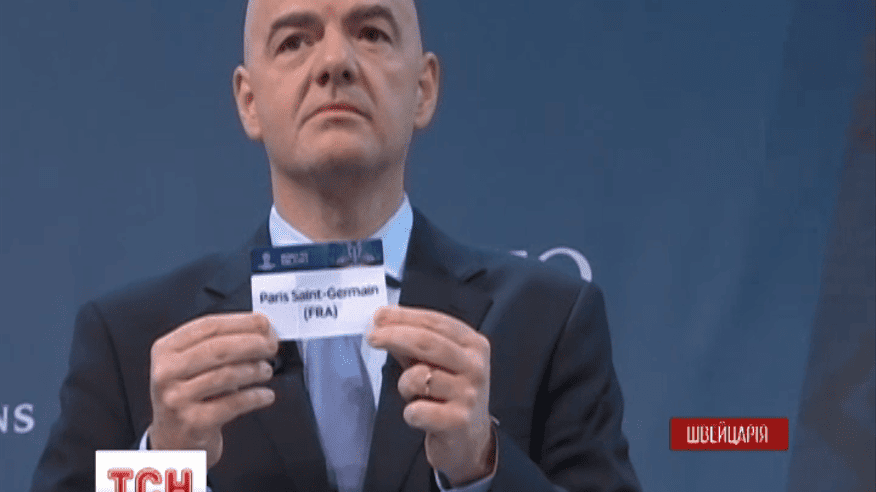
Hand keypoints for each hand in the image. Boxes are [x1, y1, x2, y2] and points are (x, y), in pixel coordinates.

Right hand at [147, 312, 277, 466]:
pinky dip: (255, 396)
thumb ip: (219, 343)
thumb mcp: (191, 365)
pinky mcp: (193, 422)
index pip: (207, 326)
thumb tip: (261, 328)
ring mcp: (177, 398)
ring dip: (255, 370)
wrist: (173, 441)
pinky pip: (233, 404)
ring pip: (227, 375)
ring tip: (266, 370)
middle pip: (218, 348)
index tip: (264, 324)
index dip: (241, 322)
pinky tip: (266, 395)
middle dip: (252, 344)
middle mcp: (166, 372)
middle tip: (271, 345)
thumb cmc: (189, 396)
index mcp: (166, 349)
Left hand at [368, 306, 495, 485]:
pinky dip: (410, 412)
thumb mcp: (439, 363)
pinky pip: (417, 410)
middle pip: (427, 342)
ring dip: (405, 385)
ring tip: (414, 394)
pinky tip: (420, 414)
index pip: (436, 322)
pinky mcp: (458, 421)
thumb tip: (383, 322)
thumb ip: (415, 342)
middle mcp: (475, 366)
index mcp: (473, 345)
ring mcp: (468, 394)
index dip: (404, 316)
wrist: (470, 439)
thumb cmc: (450, 395)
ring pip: (418, 377)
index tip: (379, 316)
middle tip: (373, 337)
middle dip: (394, 335)